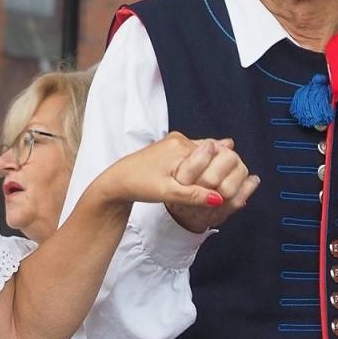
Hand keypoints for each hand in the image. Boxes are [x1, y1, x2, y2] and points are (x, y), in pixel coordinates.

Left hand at [100, 133, 258, 230]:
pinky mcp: (171, 146)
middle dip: (214, 171)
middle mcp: (179, 139)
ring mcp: (175, 141)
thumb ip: (194, 195)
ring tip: (207, 185)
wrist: (117, 181)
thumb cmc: (139, 185)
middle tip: (218, 188)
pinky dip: (199, 166)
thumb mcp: (168, 193)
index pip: (214, 157)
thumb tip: (219, 199)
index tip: (220, 191)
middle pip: (210, 154)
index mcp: (180, 146)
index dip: (218, 175)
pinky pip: (194, 154)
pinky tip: (199, 178)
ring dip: (207, 169)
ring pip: (203, 154)